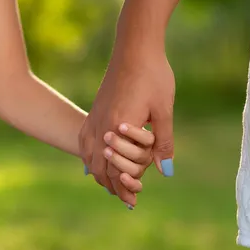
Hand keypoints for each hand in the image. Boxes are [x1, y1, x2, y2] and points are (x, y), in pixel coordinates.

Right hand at [79, 51, 175, 205]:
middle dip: (113, 187)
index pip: (116, 170)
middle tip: (126, 200)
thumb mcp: (163, 110)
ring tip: (110, 186)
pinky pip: (84, 141)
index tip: (133, 202)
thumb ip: (163, 143)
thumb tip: (165, 172)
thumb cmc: (154, 76)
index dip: (125, 189)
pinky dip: (89, 157)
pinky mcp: (95, 110)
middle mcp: (101, 126)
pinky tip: (93, 162)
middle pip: (100, 168)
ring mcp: (95, 118)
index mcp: (118, 129)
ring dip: (100, 174)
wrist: (135, 47)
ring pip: (90, 157)